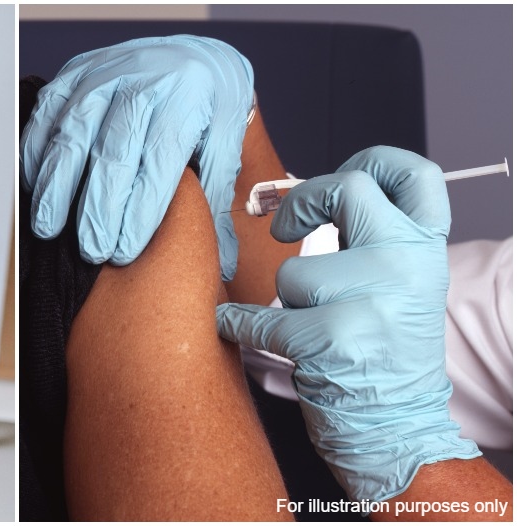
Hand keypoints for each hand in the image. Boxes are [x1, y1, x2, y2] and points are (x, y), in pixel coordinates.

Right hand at [21, 36, 254, 278]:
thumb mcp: (227, 144)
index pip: (158, 162)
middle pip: (112, 153)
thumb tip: (220, 262)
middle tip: (91, 250)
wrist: (191, 57)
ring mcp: (104, 74)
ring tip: (49, 227)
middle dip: (97, 208)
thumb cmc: (209, 106)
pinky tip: (36, 187)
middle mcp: (143, 80)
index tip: (124, 250)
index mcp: (187, 98)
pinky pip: (46, 113)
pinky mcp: (75, 73)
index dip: (138, 211)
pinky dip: (35, 152)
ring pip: (72, 134)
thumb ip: (216, 199)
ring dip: (56, 186)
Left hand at [216, 146, 479, 501]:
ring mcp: (374, 300)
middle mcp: (408, 264)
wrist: (398, 429)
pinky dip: (238, 325)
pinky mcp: (334, 338)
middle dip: (300, 202)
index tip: (339, 171)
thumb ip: (368, 239)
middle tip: (281, 226)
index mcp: (426, 249)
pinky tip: (234, 327)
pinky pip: (261, 319)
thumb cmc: (384, 353)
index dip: (373, 160)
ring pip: (293, 272)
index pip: (416, 174)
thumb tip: (306, 198)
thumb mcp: (399, 285)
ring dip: (284, 301)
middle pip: (346, 189)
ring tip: (308, 327)